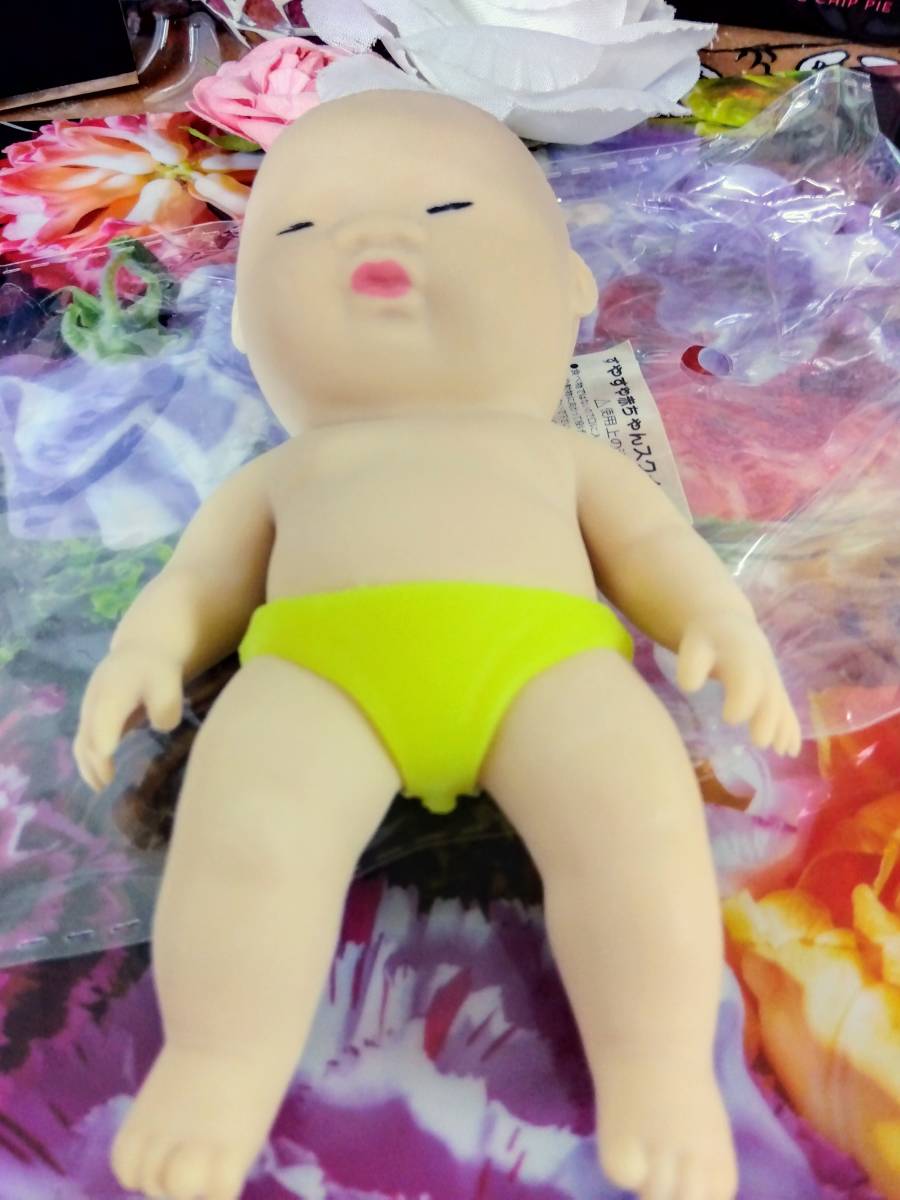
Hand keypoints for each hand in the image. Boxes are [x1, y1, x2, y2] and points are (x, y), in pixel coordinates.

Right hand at [74, 646, 183, 791]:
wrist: (141, 653)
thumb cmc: (157, 671)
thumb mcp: (168, 682)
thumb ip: (165, 706)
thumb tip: (159, 727)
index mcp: (112, 693)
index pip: (104, 722)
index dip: (103, 744)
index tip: (107, 768)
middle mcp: (94, 703)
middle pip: (88, 738)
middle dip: (95, 764)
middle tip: (107, 787)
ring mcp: (88, 710)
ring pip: (82, 743)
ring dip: (88, 766)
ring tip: (101, 788)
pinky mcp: (89, 718)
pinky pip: (84, 742)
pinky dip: (88, 761)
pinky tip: (100, 777)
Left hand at [676, 611, 801, 756]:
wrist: (731, 626)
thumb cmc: (707, 641)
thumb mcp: (695, 646)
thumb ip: (692, 664)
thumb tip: (690, 686)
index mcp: (741, 653)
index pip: (746, 675)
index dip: (742, 697)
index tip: (730, 719)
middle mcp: (763, 667)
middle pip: (768, 692)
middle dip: (767, 718)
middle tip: (759, 742)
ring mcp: (773, 679)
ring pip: (780, 703)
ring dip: (782, 727)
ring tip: (779, 751)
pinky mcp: (776, 690)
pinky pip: (786, 709)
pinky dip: (791, 728)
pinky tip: (790, 751)